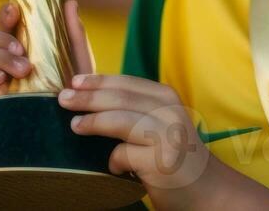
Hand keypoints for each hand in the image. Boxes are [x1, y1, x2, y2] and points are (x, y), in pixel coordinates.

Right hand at [0, 0, 94, 108]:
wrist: (72, 119)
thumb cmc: (74, 87)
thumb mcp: (77, 59)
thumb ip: (73, 32)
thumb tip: (70, 3)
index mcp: (22, 43)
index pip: (6, 23)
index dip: (5, 14)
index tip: (14, 11)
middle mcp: (3, 60)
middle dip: (1, 41)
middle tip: (23, 52)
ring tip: (21, 72)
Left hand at [58, 71, 211, 210]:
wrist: (205, 187)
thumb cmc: (175, 153)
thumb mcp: (161, 122)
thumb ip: (137, 109)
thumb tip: (90, 97)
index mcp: (166, 97)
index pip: (127, 83)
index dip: (99, 80)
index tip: (74, 81)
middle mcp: (168, 111)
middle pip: (120, 98)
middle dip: (88, 97)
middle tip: (63, 98)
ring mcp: (165, 135)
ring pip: (119, 121)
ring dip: (92, 122)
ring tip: (74, 125)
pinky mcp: (159, 161)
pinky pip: (122, 155)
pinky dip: (113, 162)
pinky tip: (116, 168)